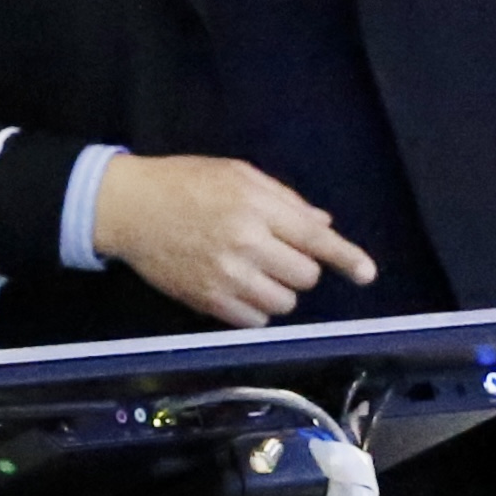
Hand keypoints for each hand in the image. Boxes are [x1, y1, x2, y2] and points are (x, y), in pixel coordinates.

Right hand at [87, 154, 377, 327]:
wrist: (129, 208)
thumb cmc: (185, 183)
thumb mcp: (237, 175)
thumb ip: (284, 200)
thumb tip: (322, 227)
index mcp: (256, 207)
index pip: (314, 239)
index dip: (346, 258)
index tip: (367, 274)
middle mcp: (246, 244)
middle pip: (304, 276)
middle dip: (300, 267)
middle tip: (277, 253)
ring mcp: (226, 277)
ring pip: (283, 303)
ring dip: (279, 290)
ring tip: (255, 270)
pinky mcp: (208, 301)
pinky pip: (254, 320)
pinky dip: (256, 308)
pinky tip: (240, 287)